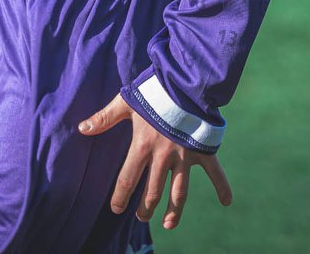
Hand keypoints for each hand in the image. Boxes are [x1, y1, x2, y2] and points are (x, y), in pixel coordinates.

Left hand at [80, 93, 230, 231]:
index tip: (116, 209)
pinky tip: (227, 202)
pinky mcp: (203, 151)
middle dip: (145, 208)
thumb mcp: (126, 103)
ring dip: (174, 210)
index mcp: (143, 147)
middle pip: (153, 191)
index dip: (120, 197)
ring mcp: (185, 157)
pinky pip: (215, 173)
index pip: (127, 179)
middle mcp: (164, 157)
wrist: (185, 84)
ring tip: (169, 224)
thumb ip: (105, 118)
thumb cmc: (153, 93)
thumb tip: (81, 129)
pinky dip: (223, 187)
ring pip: (180, 192)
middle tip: (141, 217)